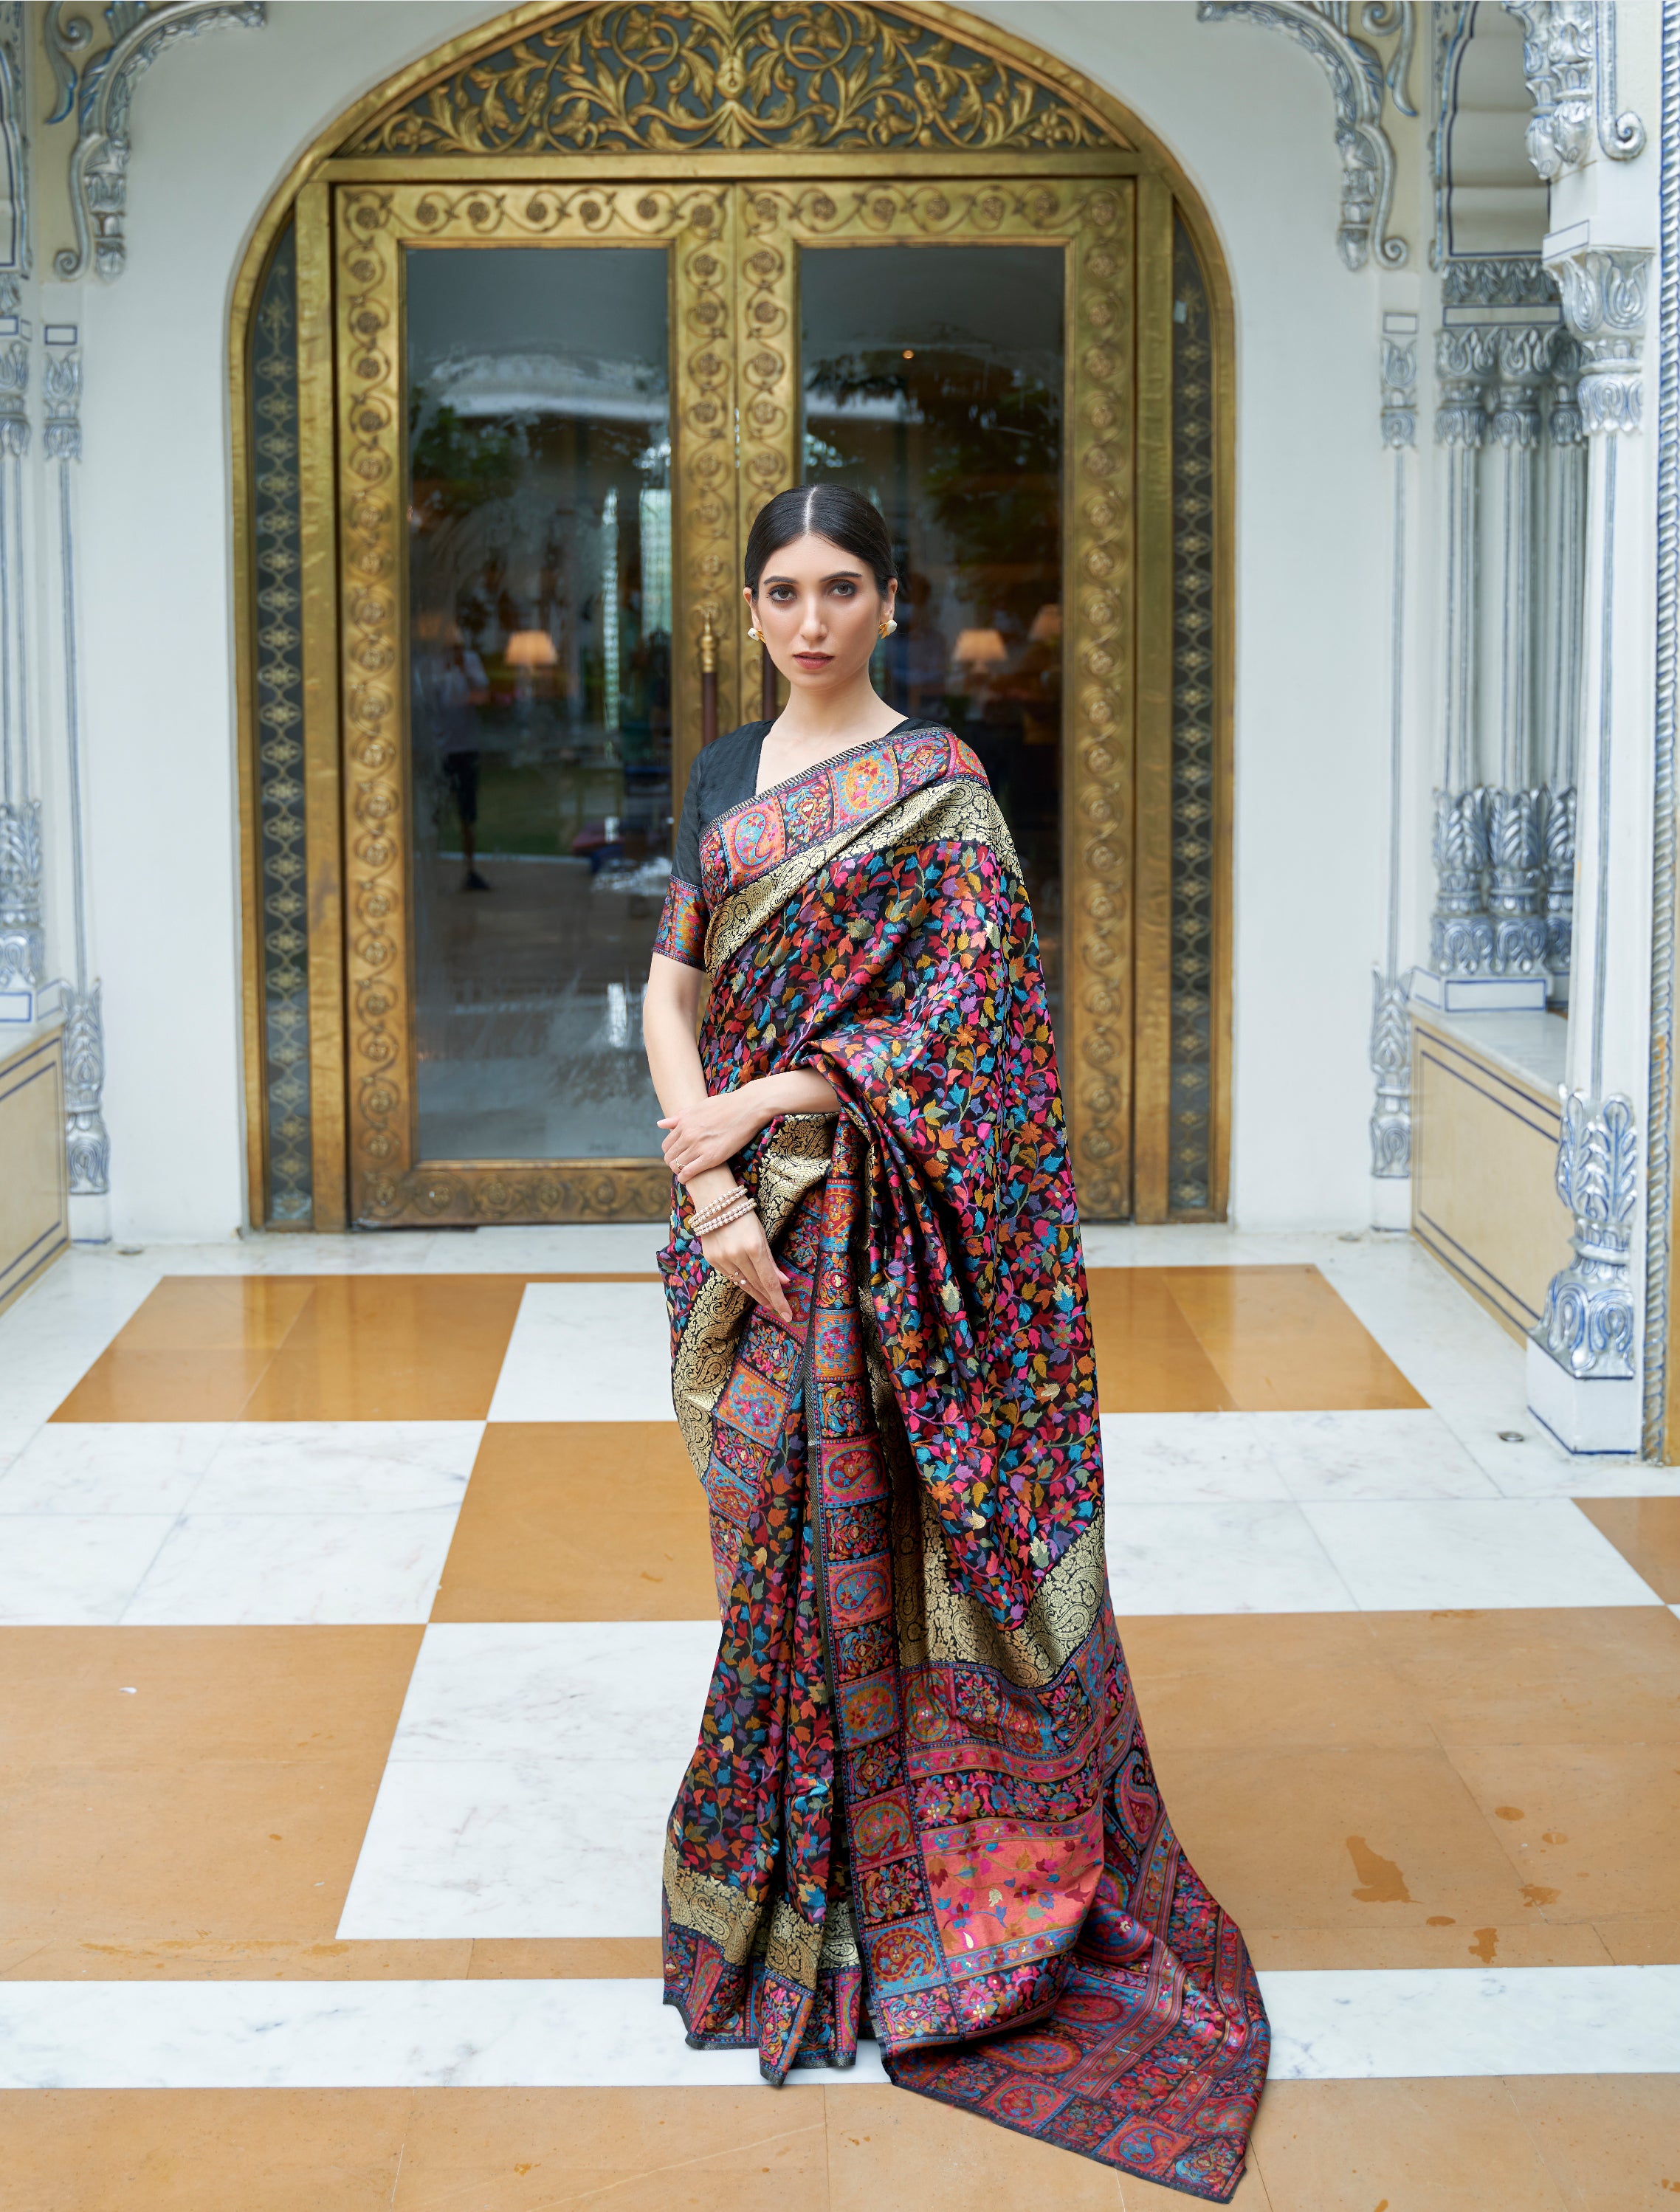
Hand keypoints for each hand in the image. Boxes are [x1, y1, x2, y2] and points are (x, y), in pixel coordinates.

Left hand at [659, 1086, 767, 1181]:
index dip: (670, 1152)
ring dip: (678, 1171)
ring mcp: (698, 1146)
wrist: (748, 1108)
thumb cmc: (726, 1105)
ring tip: (684, 1172)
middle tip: (680, 1166)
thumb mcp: (699, 1107)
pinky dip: (685, 1177)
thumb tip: (660, 1124)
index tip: (676, 1156)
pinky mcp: (711, 1157)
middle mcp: (688, 1135)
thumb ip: (679, 1117)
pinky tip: (686, 1179)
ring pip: (677, 1165)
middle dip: (672, 1163)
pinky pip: (689, 1172)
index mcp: (684, 1122)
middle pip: (670, 1156)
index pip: (667, 1144)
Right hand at [703, 1206, 792, 1327]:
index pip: (769, 1281)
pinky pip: (730, 1276)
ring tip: (766, 1302)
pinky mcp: (711, 1259)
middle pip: (756, 1285)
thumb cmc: (744, 1215)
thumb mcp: (762, 1235)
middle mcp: (737, 1255)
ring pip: (742, 1283)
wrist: (714, 1201)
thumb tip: (784, 1282)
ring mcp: (722, 1258)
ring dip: (756, 1294)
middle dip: (769, 1299)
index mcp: (754, 1247)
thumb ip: (771, 1261)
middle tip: (779, 1310)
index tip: (787, 1315)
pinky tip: (749, 1286)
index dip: (779, 1300)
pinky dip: (741, 1282)